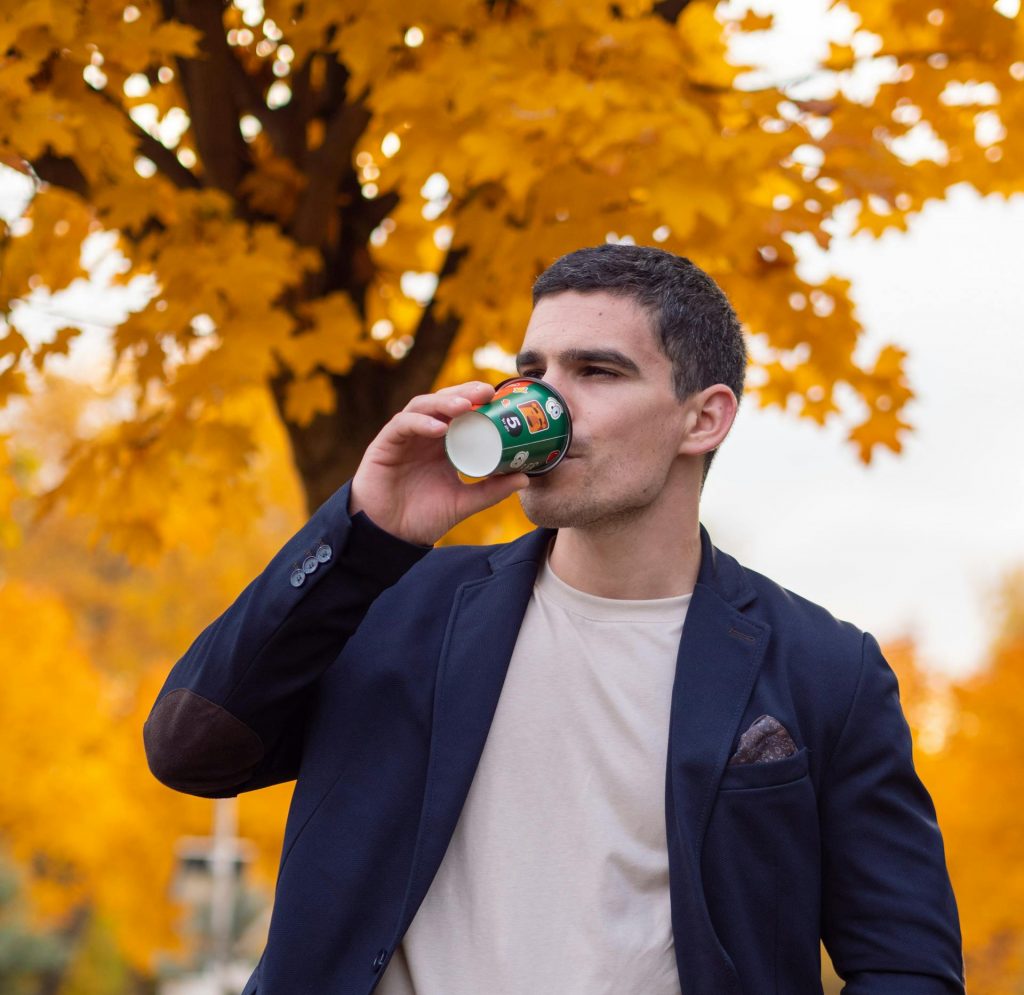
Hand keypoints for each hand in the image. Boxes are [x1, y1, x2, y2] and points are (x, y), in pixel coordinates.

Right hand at [349, 382, 529, 545]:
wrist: (390, 536)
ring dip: (444, 403)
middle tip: (487, 391)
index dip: (478, 401)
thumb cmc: (422, 517)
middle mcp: (425, 435)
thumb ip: (490, 491)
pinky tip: (438, 428)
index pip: (461, 412)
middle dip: (465, 393)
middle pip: (444, 402)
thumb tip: (525, 478)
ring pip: (422, 406)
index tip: (501, 398)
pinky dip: (420, 422)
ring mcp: (405, 437)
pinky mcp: (385, 444)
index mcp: (444, 444)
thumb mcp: (463, 503)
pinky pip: (402, 425)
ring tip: (465, 405)